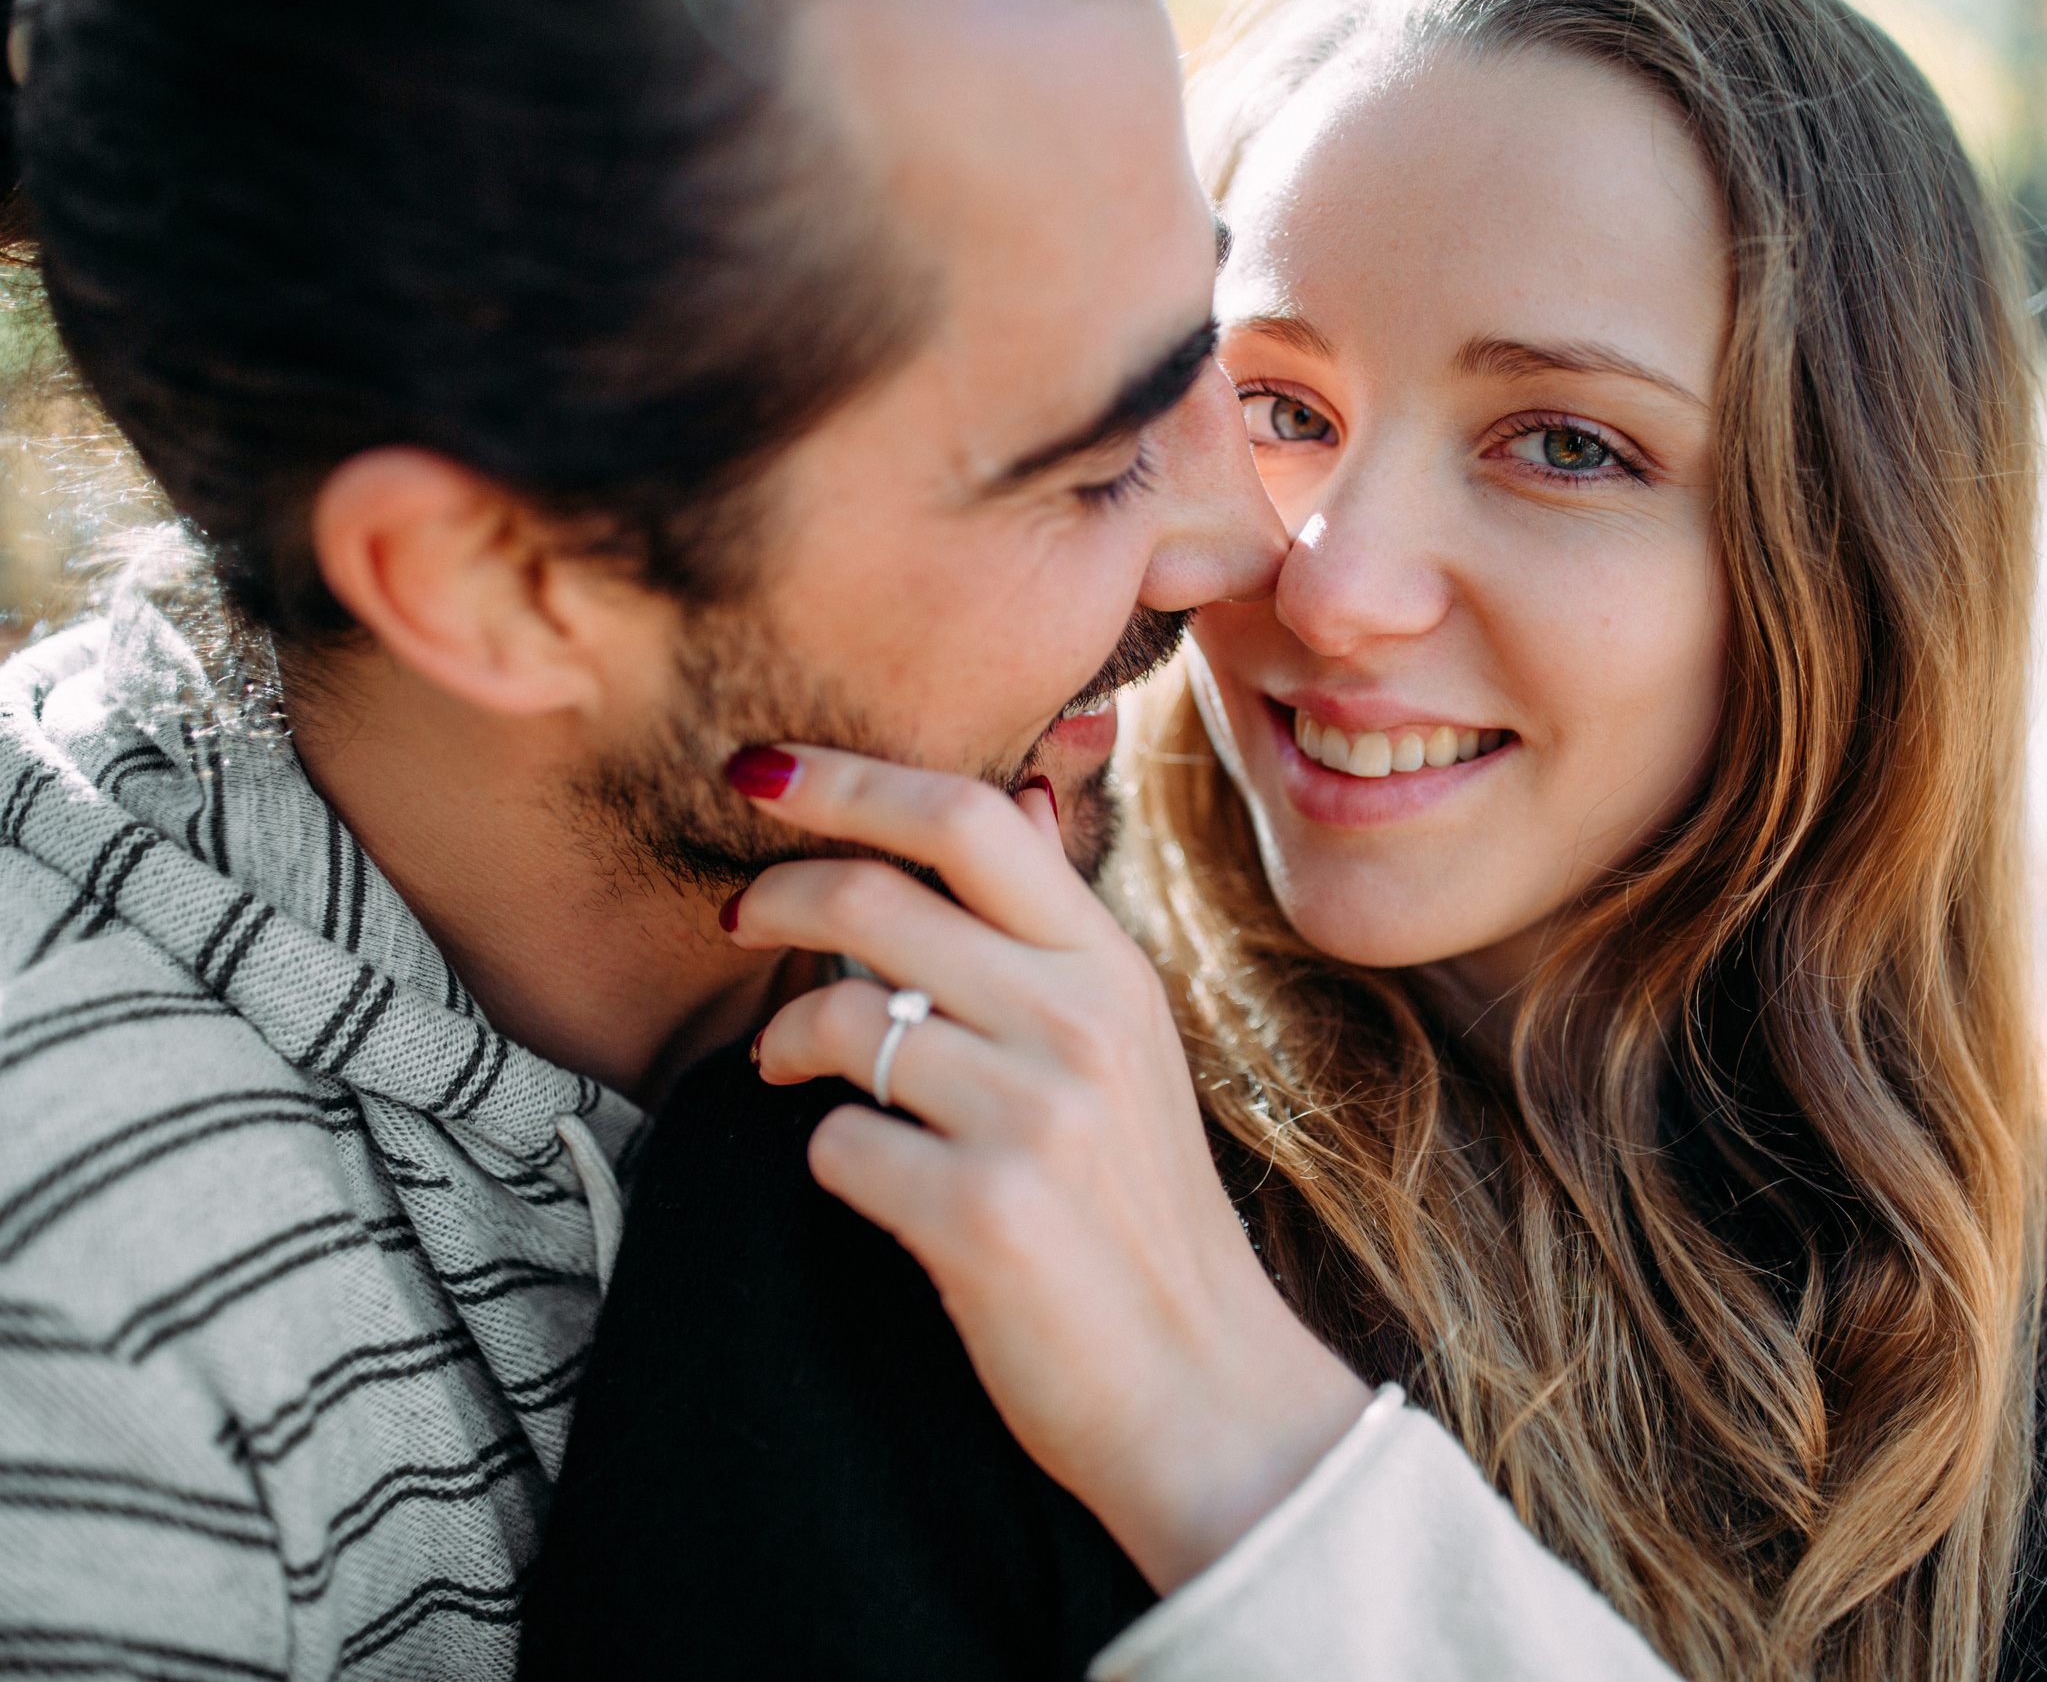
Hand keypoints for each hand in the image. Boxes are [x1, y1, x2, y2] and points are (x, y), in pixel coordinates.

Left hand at [722, 744, 1372, 1590]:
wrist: (1199, 1389)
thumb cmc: (1141, 1216)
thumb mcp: (1131, 1049)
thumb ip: (1059, 931)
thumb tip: (1018, 801)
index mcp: (1112, 971)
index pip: (970, 820)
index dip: (849, 780)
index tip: (761, 769)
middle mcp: (1079, 1023)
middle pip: (878, 899)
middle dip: (776, 894)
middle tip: (735, 918)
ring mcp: (1033, 1116)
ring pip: (841, 1019)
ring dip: (788, 1039)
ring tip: (790, 1066)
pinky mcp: (980, 1213)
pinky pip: (835, 1144)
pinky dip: (830, 1158)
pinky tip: (873, 1182)